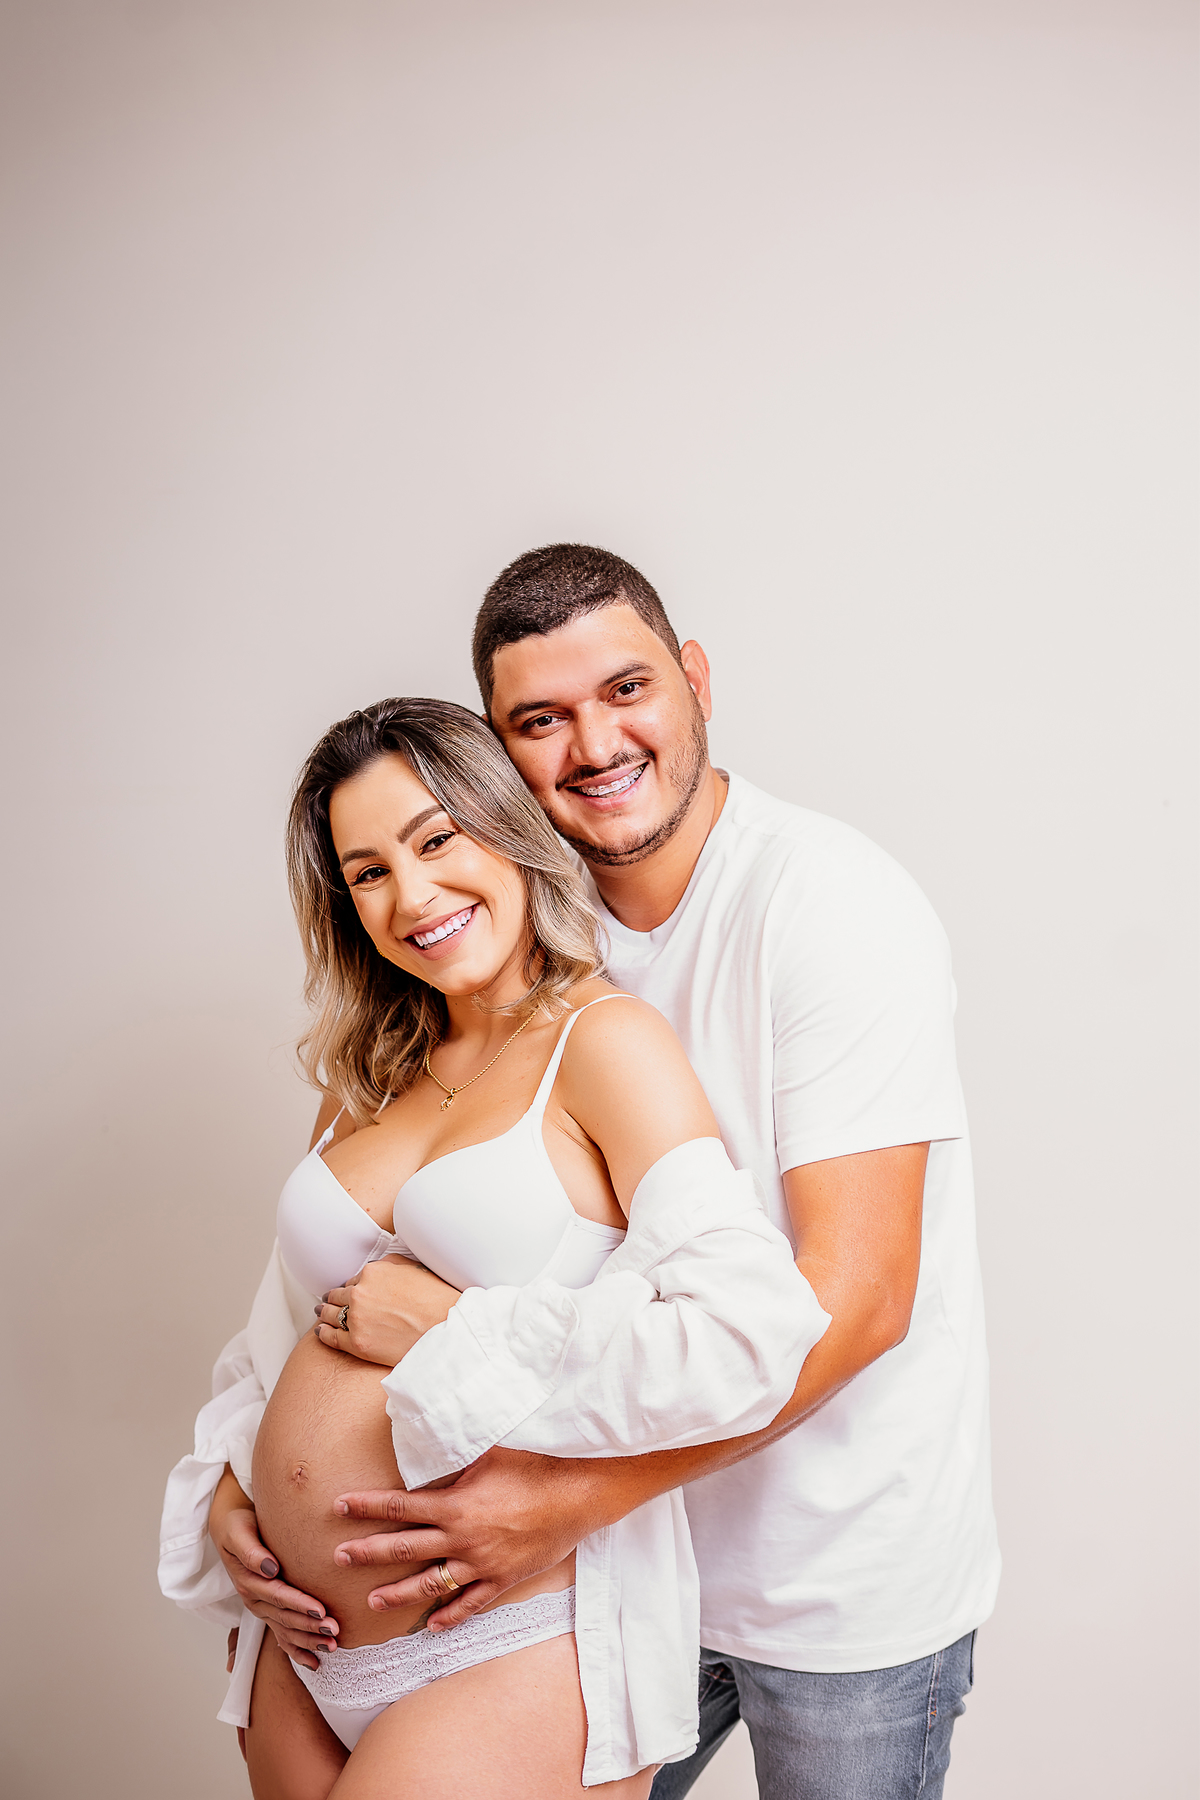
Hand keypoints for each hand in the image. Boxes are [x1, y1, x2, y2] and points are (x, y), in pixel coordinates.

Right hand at [209, 1472, 338, 1670]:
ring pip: (286, 1630)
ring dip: (308, 1640)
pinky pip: (281, 1636)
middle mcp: (254, 1599)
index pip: (278, 1595)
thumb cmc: (237, 1526)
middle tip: (334, 1631)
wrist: (230, 1528)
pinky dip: (297, 1651)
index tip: (320, 1609)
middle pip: (285, 1617)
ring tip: (332, 1647)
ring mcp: (261, 1608)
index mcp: (248, 1582)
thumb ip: (251, 1551)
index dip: (299, 1604)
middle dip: (310, 1626)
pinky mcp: (267, 1610)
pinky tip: (315, 1663)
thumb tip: (269, 1567)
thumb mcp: (238, 1532)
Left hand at [314, 1255, 460, 1364]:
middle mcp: (360, 1294)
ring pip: (330, 1314)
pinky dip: (323, 1333)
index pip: (353, 1279)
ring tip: (322, 1314)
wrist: (446, 1329)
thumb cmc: (435, 1299)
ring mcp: (356, 1320)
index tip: (350, 1292)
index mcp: (372, 1273)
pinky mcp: (357, 1344)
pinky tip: (320, 1331)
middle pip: (337, 1295)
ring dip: (325, 1312)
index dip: (352, 1287)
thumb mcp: (413, 1268)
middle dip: (334, 1298)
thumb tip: (378, 1267)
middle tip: (329, 1301)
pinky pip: (331, 1337)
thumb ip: (389, 1265)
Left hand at [331, 1447, 609, 1629]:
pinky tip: (433, 1626)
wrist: (576, 1499)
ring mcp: (481, 1564)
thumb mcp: (488, 1454)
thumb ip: (454, 1461)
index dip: (367, 1506)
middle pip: (405, 1548)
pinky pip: (470, 1604)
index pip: (399, 1505)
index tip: (339, 1506)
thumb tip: (427, 1451)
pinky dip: (450, 1616)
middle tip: (338, 1558)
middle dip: (368, 1552)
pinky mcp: (502, 1580)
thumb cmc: (533, 1469)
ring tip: (372, 1601)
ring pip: (431, 1584)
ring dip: (398, 1593)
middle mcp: (461, 1538)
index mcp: (455, 1505)